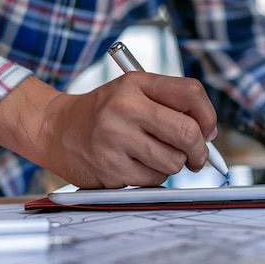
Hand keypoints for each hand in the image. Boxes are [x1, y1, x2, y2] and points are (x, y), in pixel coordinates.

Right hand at [0, 74, 218, 188]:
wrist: (55, 129)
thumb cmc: (103, 111)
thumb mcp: (133, 91)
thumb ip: (171, 103)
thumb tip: (209, 134)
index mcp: (136, 84)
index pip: (191, 94)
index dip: (209, 116)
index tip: (207, 129)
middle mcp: (125, 109)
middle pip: (188, 133)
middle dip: (200, 150)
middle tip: (197, 155)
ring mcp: (116, 140)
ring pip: (174, 162)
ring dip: (174, 164)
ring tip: (155, 155)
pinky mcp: (111, 169)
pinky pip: (154, 180)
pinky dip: (153, 176)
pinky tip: (136, 164)